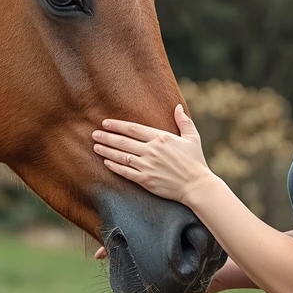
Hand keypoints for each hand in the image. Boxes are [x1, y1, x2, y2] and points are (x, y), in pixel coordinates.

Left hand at [92, 104, 215, 204]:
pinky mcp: (146, 180)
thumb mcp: (192, 138)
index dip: (118, 126)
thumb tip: (177, 107)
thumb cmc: (195, 161)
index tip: (106, 123)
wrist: (197, 186)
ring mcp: (147, 166)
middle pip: (123, 142)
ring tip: (96, 146)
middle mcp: (152, 151)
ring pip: (122, 156)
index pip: (134, 129)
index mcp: (161, 138)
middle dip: (107, 137)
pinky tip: (106, 162)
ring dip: (107, 151)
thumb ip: (183, 121)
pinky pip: (126, 172)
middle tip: (94, 134)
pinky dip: (115, 166)